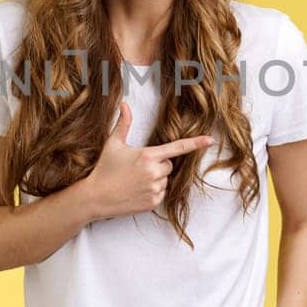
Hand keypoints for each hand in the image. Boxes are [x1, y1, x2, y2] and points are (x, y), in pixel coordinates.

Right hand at [80, 101, 213, 219]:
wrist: (96, 197)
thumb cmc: (104, 168)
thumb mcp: (113, 144)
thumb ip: (123, 124)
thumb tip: (124, 105)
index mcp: (148, 155)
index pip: (177, 148)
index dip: (196, 143)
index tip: (210, 140)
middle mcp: (154, 172)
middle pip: (169, 165)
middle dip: (158, 164)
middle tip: (138, 168)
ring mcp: (155, 189)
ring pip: (165, 179)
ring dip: (155, 178)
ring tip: (135, 180)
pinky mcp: (153, 202)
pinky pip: (161, 192)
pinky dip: (153, 191)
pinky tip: (137, 190)